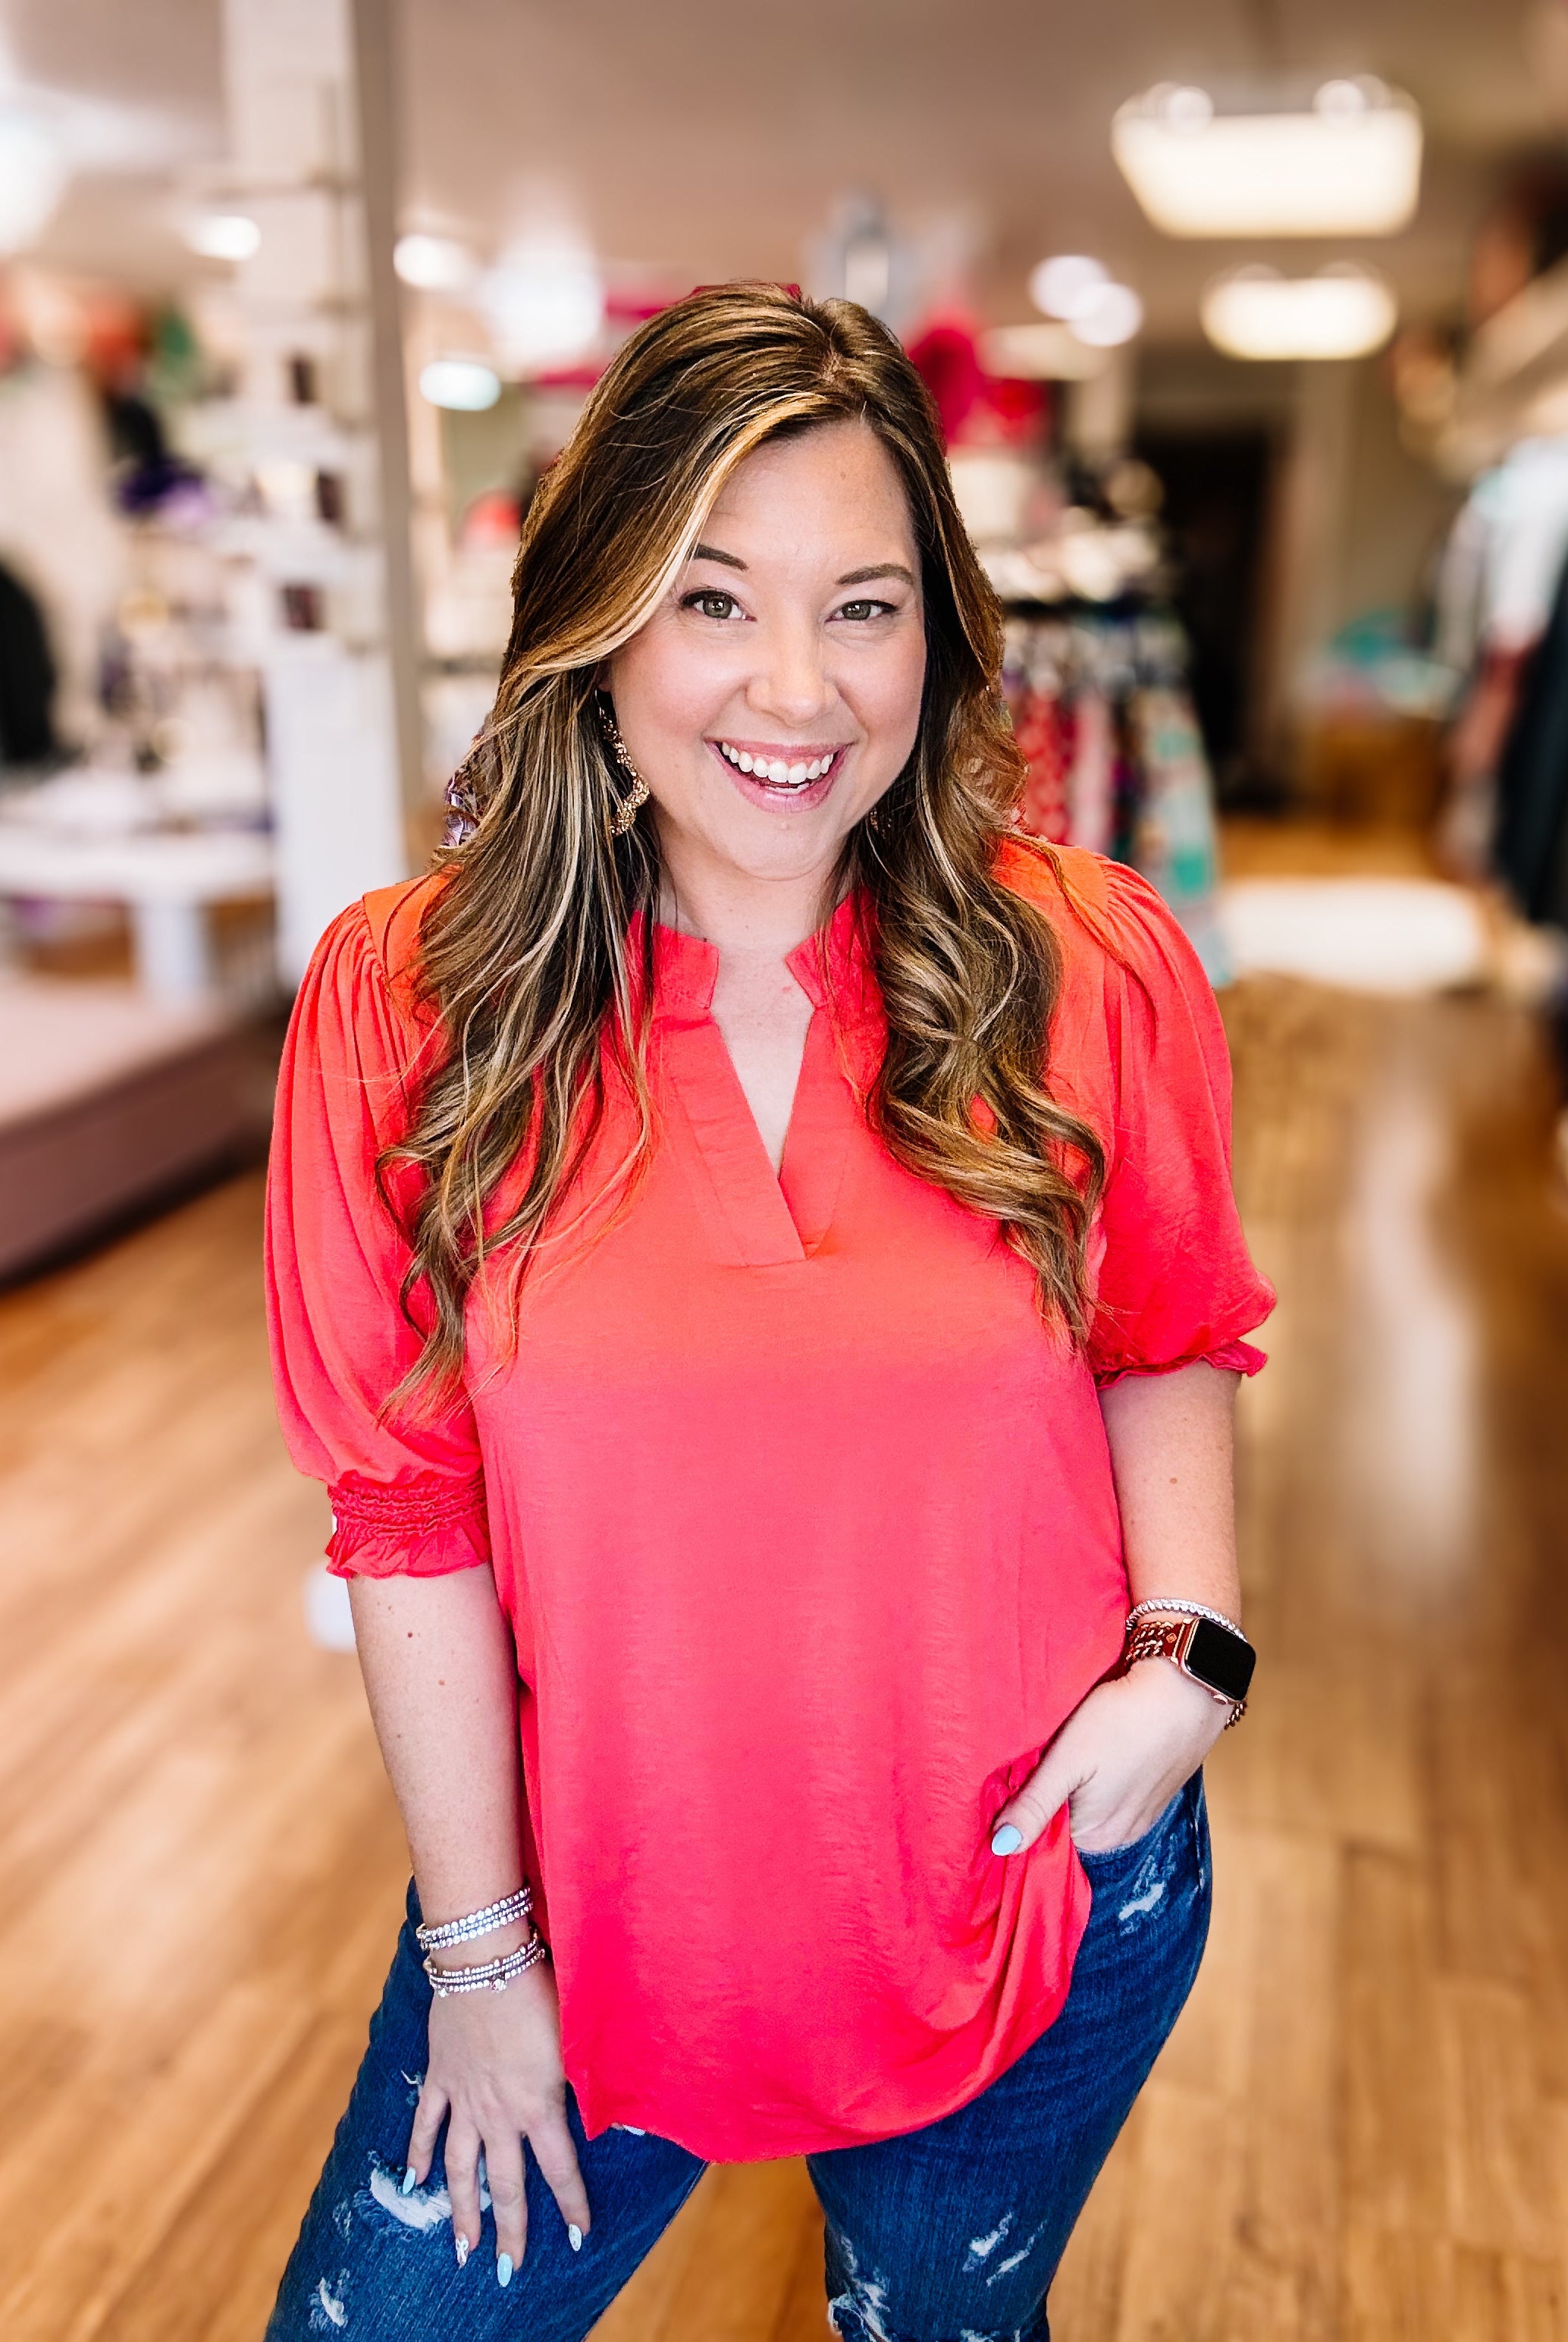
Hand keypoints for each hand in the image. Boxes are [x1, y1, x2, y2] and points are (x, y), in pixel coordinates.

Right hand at [405, 1940, 590, 2281]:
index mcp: (538, 2105)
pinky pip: (426, 2124)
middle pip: (504, 2184)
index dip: (571, 2205)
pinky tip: (413, 2183)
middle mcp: (499, 2112)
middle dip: (509, 2230)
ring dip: (461, 2210)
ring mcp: (464, 2097)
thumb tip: (630, 2113)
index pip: (559, 2169)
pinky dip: (417, 2155)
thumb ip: (592, 2078)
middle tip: (507, 2271)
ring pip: (460, 2167)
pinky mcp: (441, 2076)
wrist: (485, 1959)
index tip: (580, 2237)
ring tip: (462, 2249)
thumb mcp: (576, 2037)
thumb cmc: (540, 1989)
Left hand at [991, 1660, 1227, 1858]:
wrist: (1187, 1688)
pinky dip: (1098, 1777)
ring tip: (1067, 1748)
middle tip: (1040, 1754)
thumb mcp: (1069, 1758)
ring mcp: (1138, 1817)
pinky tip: (1096, 1749)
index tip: (1013, 1776)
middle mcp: (1117, 1838)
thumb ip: (1035, 1805)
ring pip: (1086, 1807)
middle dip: (1045, 1795)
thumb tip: (1000, 1848)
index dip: (1021, 1807)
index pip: (1039, 1836)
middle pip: (1063, 1822)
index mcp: (1093, 1837)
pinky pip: (1110, 1794)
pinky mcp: (1152, 1793)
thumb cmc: (1123, 1718)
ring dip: (1071, 1785)